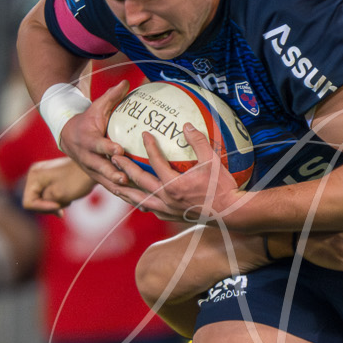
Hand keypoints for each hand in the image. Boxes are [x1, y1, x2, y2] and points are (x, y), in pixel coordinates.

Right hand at [22, 157, 94, 211]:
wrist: (94, 169)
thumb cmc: (78, 181)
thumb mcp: (58, 195)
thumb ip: (42, 201)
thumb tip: (36, 202)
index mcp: (34, 175)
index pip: (28, 203)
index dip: (43, 208)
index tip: (59, 206)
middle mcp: (35, 173)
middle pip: (34, 201)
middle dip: (49, 206)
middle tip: (65, 202)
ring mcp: (42, 175)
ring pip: (42, 200)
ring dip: (55, 203)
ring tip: (69, 198)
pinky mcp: (50, 178)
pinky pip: (49, 195)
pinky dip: (58, 199)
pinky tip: (69, 196)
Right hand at [56, 80, 133, 193]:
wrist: (68, 137)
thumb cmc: (87, 120)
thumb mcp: (96, 107)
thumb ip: (111, 96)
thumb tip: (126, 82)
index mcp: (88, 140)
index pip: (98, 145)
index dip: (108, 148)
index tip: (119, 149)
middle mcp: (89, 158)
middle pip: (101, 168)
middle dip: (113, 174)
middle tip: (126, 179)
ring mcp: (93, 171)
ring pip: (107, 183)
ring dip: (122, 191)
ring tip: (137, 197)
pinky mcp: (99, 180)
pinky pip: (113, 190)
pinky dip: (126, 198)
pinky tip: (143, 206)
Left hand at [106, 123, 246, 225]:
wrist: (230, 214)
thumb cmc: (222, 188)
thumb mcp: (212, 161)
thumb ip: (198, 142)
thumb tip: (186, 125)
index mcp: (174, 184)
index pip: (155, 161)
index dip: (149, 146)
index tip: (144, 134)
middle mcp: (166, 198)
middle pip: (139, 181)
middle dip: (124, 168)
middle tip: (112, 157)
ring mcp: (167, 210)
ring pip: (139, 200)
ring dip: (125, 190)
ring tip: (114, 184)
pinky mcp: (171, 217)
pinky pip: (151, 210)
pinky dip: (141, 204)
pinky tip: (138, 201)